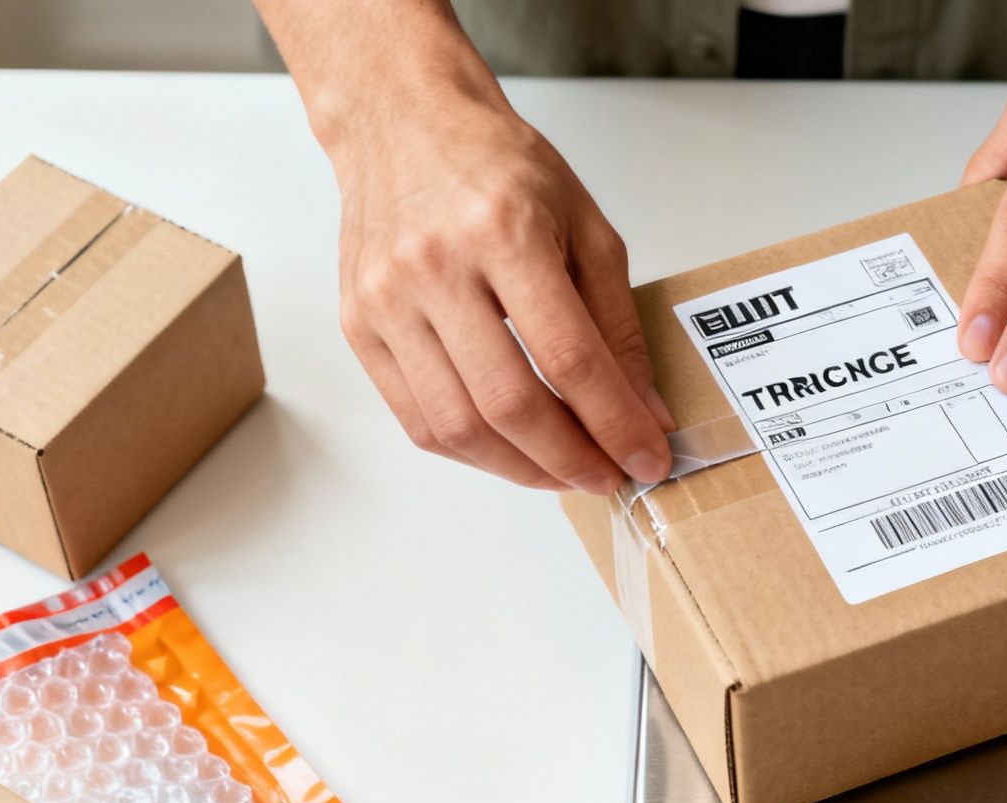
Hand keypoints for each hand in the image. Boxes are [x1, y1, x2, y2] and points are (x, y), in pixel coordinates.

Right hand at [323, 77, 672, 492]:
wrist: (402, 123)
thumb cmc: (497, 166)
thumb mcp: (585, 226)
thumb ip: (618, 323)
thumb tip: (645, 411)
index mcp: (502, 230)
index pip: (569, 356)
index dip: (615, 422)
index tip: (648, 457)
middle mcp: (435, 267)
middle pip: (509, 403)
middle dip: (571, 459)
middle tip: (610, 476)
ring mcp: (386, 301)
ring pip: (457, 427)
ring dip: (521, 469)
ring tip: (565, 471)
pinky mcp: (357, 326)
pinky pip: (416, 419)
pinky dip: (471, 450)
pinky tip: (511, 450)